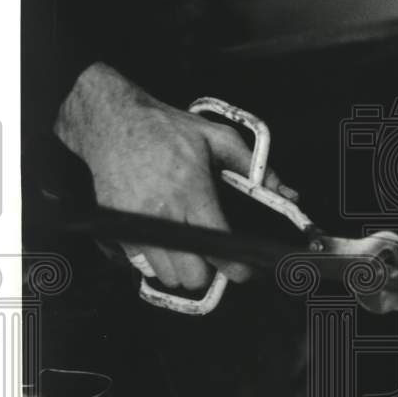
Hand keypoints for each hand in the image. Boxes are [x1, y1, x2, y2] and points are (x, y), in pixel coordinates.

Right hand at [54, 62, 295, 290]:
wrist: (112, 121)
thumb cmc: (165, 128)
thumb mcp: (217, 137)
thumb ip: (254, 167)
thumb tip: (285, 193)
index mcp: (191, 189)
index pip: (217, 244)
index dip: (236, 266)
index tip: (244, 270)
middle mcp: (162, 211)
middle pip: (192, 274)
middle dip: (209, 271)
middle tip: (216, 256)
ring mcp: (136, 223)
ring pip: (167, 275)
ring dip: (183, 268)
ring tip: (191, 247)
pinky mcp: (117, 227)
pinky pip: (142, 264)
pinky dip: (158, 261)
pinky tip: (168, 241)